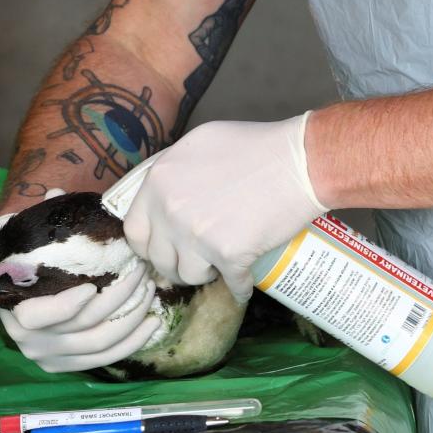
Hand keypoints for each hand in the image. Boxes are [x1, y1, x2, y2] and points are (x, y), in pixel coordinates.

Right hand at [0, 189, 160, 372]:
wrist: (19, 289)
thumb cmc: (23, 258)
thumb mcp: (21, 235)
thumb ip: (35, 217)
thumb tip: (55, 194)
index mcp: (13, 309)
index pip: (35, 318)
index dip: (65, 307)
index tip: (92, 286)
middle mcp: (29, 341)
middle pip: (81, 327)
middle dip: (118, 298)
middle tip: (140, 269)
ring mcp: (50, 357)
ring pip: (99, 343)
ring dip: (131, 317)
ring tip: (150, 288)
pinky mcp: (70, 365)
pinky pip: (107, 359)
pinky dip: (133, 342)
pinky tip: (153, 321)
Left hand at [123, 113, 327, 302]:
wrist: (298, 162)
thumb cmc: (255, 146)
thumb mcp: (199, 144)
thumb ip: (174, 172)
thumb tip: (163, 195)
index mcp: (158, 181)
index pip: (134, 229)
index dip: (149, 244)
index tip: (163, 248)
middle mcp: (170, 210)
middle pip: (159, 258)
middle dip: (174, 264)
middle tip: (193, 261)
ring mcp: (197, 235)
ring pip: (188, 275)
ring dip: (203, 276)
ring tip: (218, 266)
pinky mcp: (227, 255)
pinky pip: (229, 284)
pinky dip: (239, 287)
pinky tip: (244, 285)